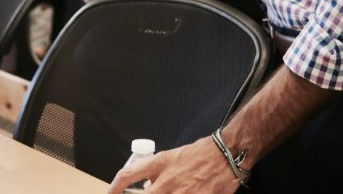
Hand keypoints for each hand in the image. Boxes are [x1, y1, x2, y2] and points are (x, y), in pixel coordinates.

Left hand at [107, 137, 241, 193]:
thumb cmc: (202, 153)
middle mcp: (167, 180)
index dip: (114, 188)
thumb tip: (147, 187)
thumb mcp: (174, 157)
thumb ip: (158, 172)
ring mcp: (181, 193)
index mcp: (160, 163)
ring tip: (167, 192)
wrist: (227, 154)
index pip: (128, 175)